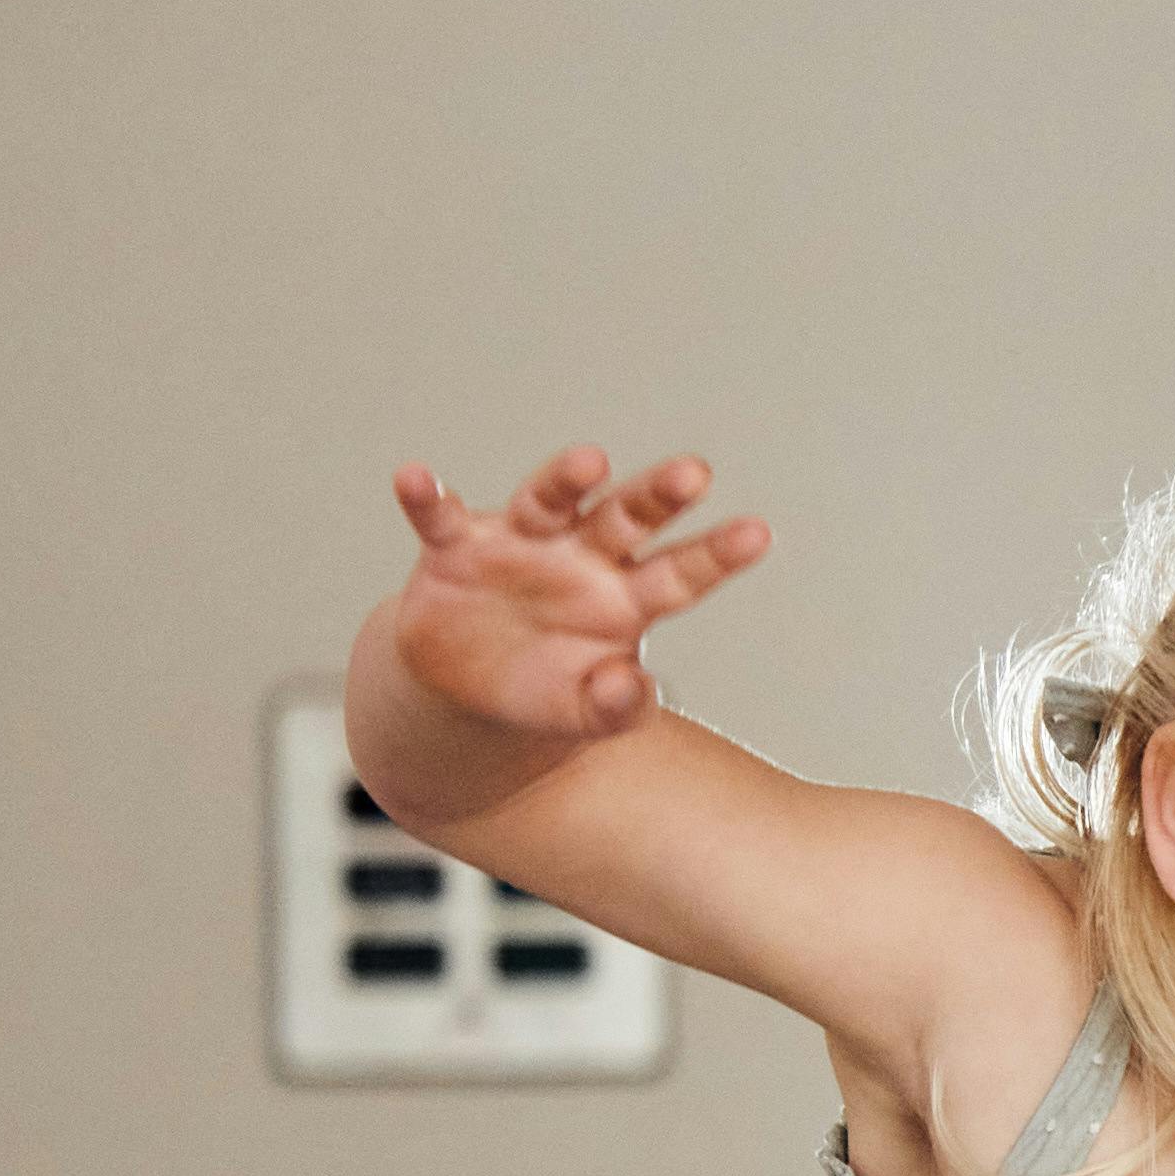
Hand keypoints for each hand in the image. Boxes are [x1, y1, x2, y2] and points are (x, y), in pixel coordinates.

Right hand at [375, 444, 772, 759]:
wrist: (467, 693)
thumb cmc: (545, 693)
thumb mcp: (587, 713)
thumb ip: (617, 707)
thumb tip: (633, 687)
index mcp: (626, 598)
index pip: (681, 573)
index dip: (717, 555)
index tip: (758, 533)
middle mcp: (581, 557)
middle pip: (625, 520)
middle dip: (656, 497)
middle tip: (694, 473)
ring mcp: (520, 545)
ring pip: (546, 501)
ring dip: (564, 479)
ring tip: (590, 462)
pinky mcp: (454, 548)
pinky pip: (439, 517)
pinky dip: (427, 497)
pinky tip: (416, 479)